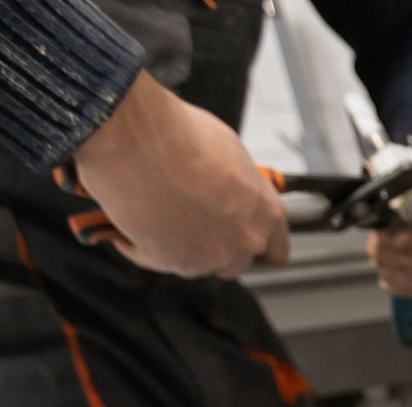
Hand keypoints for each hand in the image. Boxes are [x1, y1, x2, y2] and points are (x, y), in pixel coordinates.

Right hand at [73, 72, 288, 278]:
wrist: (138, 141)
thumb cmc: (182, 137)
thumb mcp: (230, 153)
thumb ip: (239, 187)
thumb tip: (231, 190)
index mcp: (265, 213)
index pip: (277, 251)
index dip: (260, 246)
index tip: (245, 239)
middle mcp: (242, 241)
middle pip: (236, 262)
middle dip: (218, 246)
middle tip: (194, 220)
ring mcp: (207, 258)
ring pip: (198, 264)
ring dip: (182, 247)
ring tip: (160, 212)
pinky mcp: (170, 264)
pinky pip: (157, 260)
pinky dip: (143, 244)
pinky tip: (134, 217)